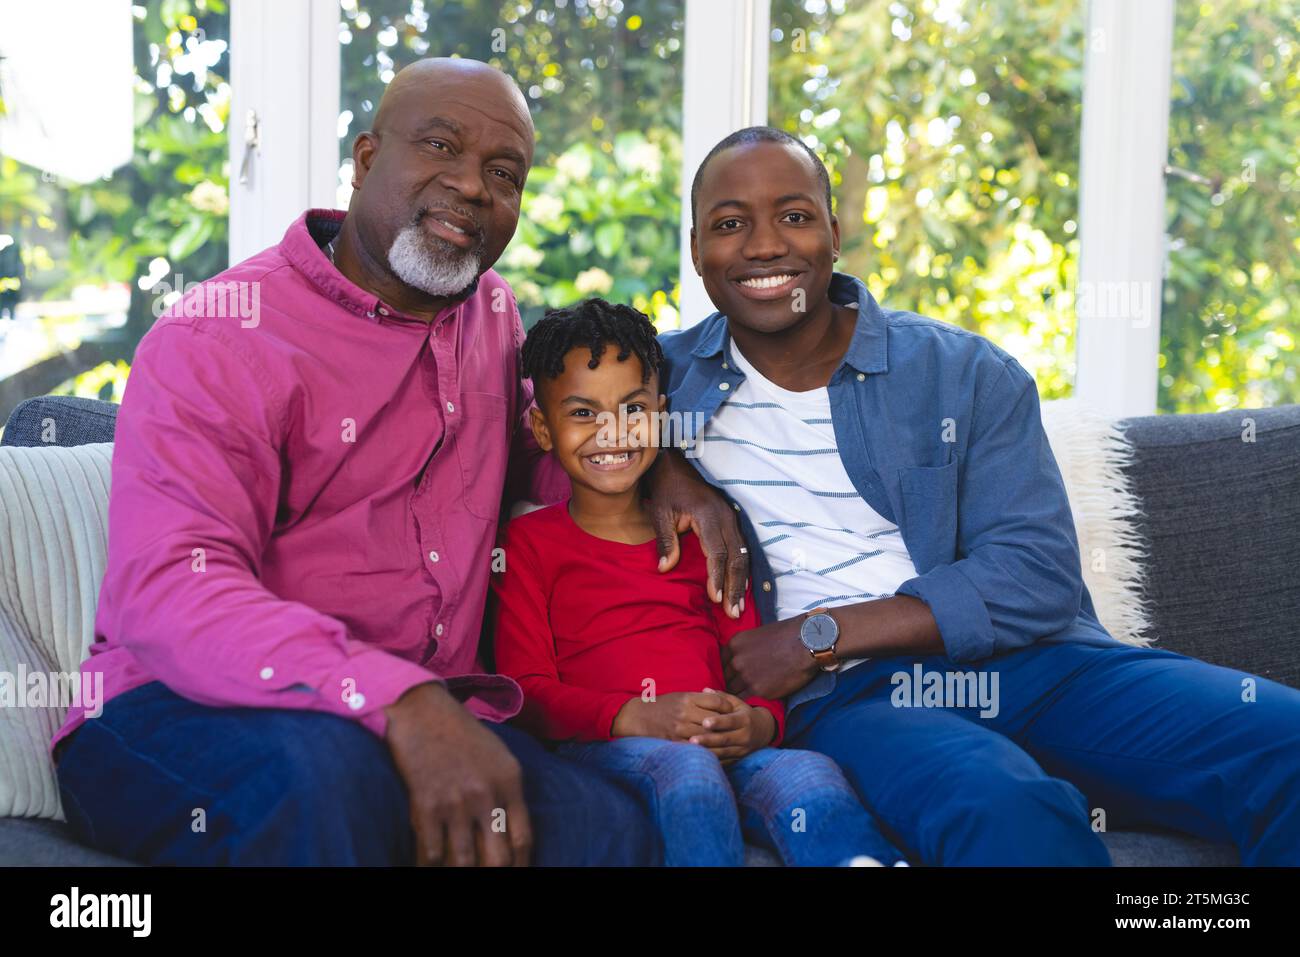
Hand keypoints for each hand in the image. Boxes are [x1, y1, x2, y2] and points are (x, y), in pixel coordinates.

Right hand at [384, 682, 531, 866]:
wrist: (423, 711)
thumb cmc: (463, 734)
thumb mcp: (500, 757)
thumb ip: (509, 793)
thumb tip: (511, 833)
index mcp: (509, 782)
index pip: (523, 839)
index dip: (521, 865)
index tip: (516, 872)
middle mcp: (486, 795)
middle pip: (497, 859)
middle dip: (494, 873)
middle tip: (486, 875)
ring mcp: (456, 803)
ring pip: (463, 862)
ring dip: (461, 873)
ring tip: (460, 872)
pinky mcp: (426, 805)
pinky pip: (430, 853)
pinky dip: (429, 867)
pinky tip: (429, 868)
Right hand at [612, 691, 734, 740]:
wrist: (638, 717)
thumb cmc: (662, 705)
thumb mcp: (680, 696)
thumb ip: (699, 699)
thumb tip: (721, 702)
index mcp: (687, 698)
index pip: (716, 700)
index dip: (728, 706)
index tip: (734, 711)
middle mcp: (684, 712)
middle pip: (715, 719)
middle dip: (727, 724)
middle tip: (737, 728)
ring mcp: (680, 728)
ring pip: (707, 735)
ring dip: (719, 739)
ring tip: (730, 741)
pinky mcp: (675, 741)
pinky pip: (696, 747)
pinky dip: (707, 749)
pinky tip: (715, 751)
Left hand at [646, 450, 748, 617]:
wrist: (674, 465)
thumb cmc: (666, 489)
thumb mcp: (660, 513)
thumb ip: (666, 540)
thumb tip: (664, 568)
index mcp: (709, 515)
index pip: (717, 552)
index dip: (718, 577)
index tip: (715, 599)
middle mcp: (726, 516)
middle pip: (736, 557)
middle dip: (735, 587)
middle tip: (732, 613)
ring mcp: (732, 517)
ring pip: (743, 554)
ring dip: (741, 582)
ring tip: (737, 607)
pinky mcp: (732, 520)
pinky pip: (742, 548)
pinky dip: (741, 569)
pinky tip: (740, 587)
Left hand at [687, 689, 775, 763]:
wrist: (763, 732)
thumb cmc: (744, 714)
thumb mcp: (737, 703)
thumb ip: (721, 697)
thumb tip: (705, 689)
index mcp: (745, 720)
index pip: (730, 721)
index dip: (718, 722)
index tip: (705, 722)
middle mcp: (745, 735)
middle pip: (725, 739)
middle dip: (708, 740)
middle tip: (692, 740)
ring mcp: (742, 749)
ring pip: (723, 752)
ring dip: (707, 752)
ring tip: (692, 750)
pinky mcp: (738, 759)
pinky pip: (724, 761)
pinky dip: (712, 760)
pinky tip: (699, 758)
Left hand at [723, 617, 819, 699]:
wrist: (805, 642)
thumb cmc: (787, 635)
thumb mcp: (757, 635)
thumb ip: (745, 648)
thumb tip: (742, 657)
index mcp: (734, 644)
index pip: (721, 662)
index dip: (729, 670)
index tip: (735, 675)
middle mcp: (736, 660)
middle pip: (726, 677)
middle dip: (733, 682)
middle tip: (743, 687)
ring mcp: (745, 676)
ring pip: (733, 691)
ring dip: (740, 693)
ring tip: (747, 695)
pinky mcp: (758, 690)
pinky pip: (745, 700)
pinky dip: (748, 702)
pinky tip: (754, 700)